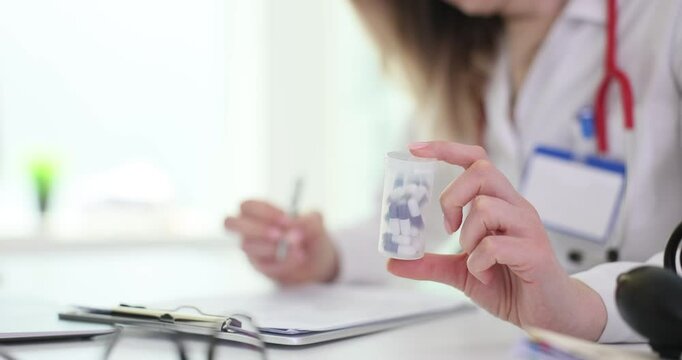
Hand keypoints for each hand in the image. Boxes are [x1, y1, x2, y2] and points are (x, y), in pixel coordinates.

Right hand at [225, 200, 338, 284]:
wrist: (316, 260)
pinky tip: (299, 258)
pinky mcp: (259, 267)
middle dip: (256, 228)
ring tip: (297, 248)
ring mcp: (251, 249)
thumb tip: (294, 227)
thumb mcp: (316, 223)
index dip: (263, 211)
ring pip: (246, 246)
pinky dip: (284, 262)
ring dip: (272, 247)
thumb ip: (308, 221)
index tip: (286, 218)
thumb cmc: (310, 234)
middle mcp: (249, 230)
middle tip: (280, 235)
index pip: (247, 206)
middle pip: (230, 223)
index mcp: (259, 212)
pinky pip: (264, 265)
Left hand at [388, 141, 606, 339]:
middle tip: (450, 227)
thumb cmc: (512, 285)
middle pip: (482, 172)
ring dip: (468, 236)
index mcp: (501, 205)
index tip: (416, 149)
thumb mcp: (461, 272)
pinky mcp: (535, 253)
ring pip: (486, 207)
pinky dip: (478, 262)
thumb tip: (393, 262)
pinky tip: (484, 274)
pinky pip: (495, 245)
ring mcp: (528, 228)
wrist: (550, 316)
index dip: (446, 149)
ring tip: (473, 259)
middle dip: (453, 197)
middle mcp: (516, 208)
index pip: (477, 161)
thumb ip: (430, 263)